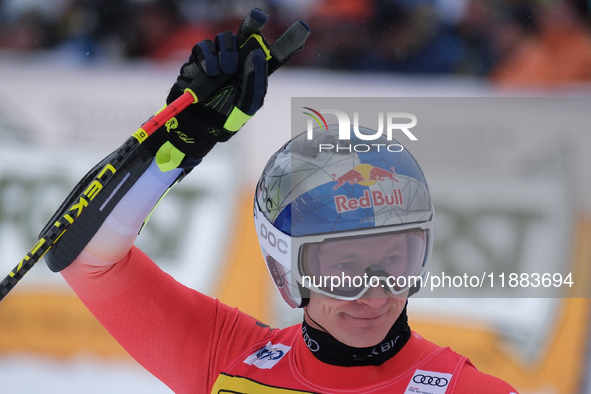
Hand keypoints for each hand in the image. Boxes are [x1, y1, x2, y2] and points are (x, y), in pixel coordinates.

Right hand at [143, 8, 309, 168]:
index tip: (303, 28)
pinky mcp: (199, 59)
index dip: (289, 41)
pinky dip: (209, 56)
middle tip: (260, 17)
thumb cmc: (224, 120)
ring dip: (228, 52)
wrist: (196, 127)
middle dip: (254, 22)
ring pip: (226, 38)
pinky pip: (205, 46)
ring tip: (226, 70)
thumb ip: (255, 82)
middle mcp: (239, 62)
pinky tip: (211, 71)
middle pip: (249, 34)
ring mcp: (219, 58)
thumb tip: (255, 53)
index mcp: (255, 74)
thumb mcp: (246, 107)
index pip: (275, 55)